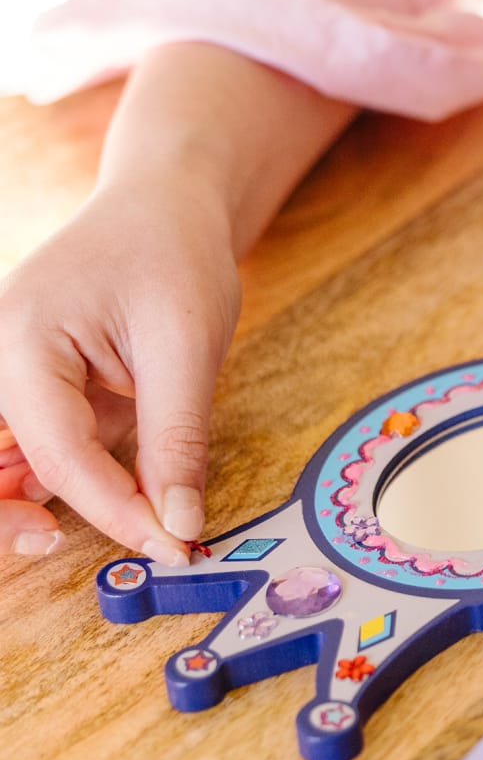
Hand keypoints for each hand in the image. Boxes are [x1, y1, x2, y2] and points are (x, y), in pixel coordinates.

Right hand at [0, 180, 240, 560]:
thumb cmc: (173, 255)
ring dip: (42, 512)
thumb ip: (177, 438)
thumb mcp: (187, 345)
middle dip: (20, 522)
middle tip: (93, 552)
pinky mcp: (39, 393)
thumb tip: (180, 524)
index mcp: (20, 339)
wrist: (166, 207)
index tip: (173, 546)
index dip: (116, 511)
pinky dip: (71, 487)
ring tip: (124, 533)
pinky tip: (122, 504)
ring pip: (5, 469)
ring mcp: (13, 379)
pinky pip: (36, 454)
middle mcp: (0, 362)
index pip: (57, 453)